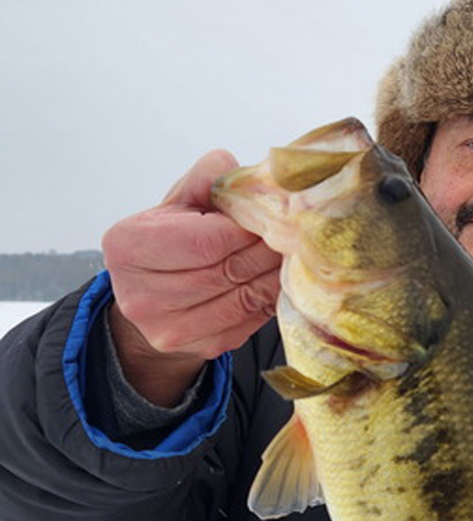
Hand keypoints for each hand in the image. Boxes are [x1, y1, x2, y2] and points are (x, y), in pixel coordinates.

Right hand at [101, 150, 280, 404]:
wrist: (156, 300)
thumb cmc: (171, 240)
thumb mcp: (177, 203)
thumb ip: (205, 180)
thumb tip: (240, 172)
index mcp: (127, 248)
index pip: (204, 240)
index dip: (245, 229)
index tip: (273, 216)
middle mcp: (141, 296)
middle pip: (226, 271)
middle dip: (266, 251)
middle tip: (297, 235)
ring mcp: (170, 330)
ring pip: (243, 299)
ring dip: (275, 276)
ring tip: (295, 255)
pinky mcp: (200, 348)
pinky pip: (250, 322)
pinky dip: (271, 299)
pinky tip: (282, 280)